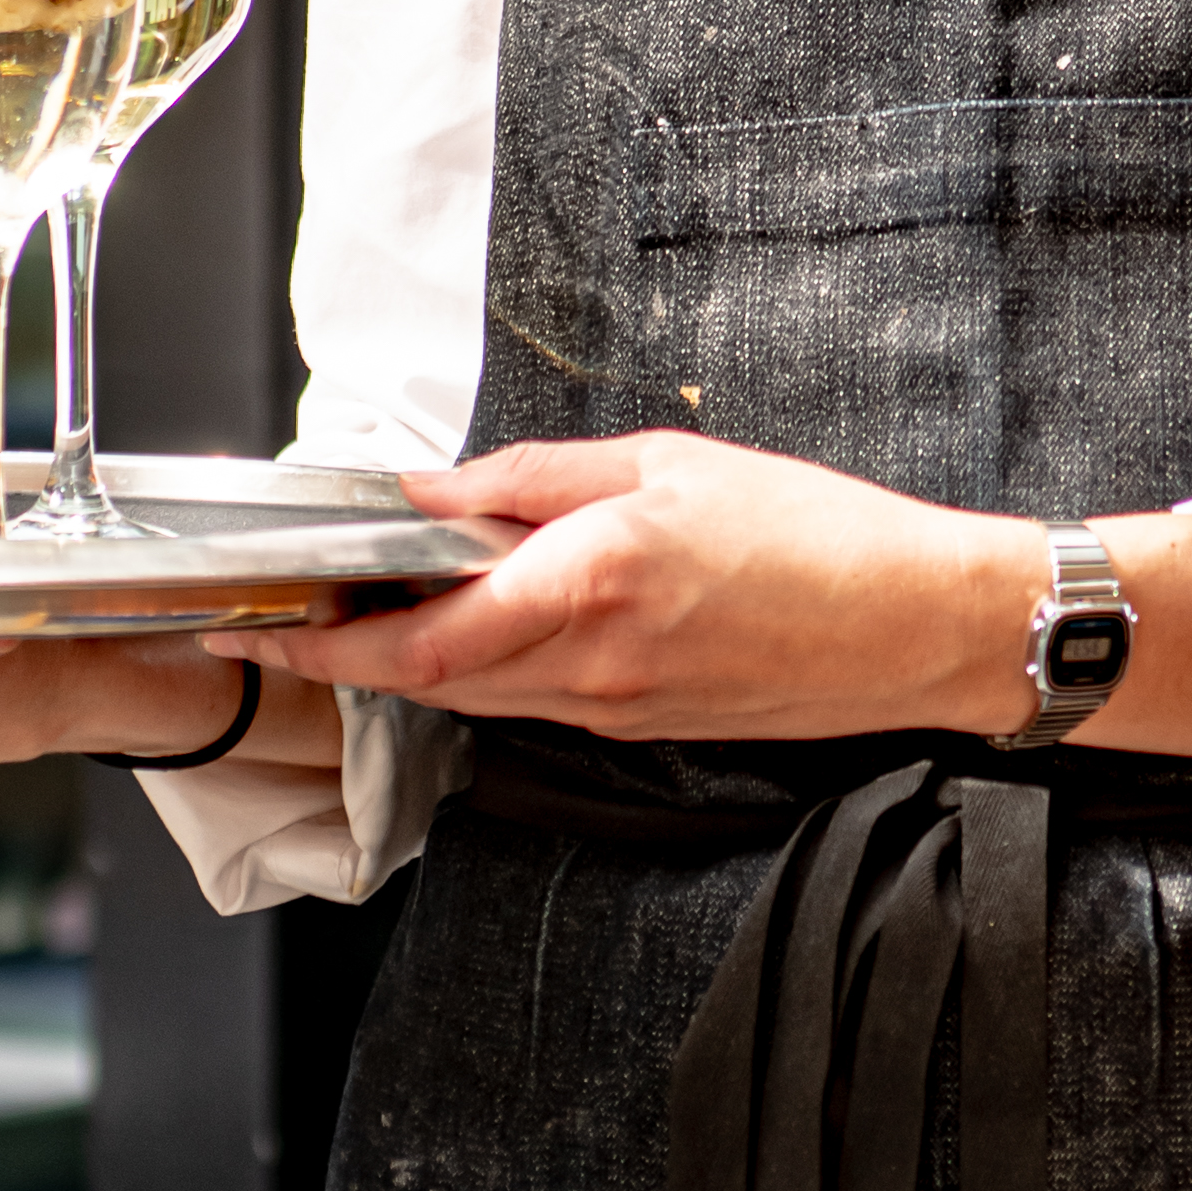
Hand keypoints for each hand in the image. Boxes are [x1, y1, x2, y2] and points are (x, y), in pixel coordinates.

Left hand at [236, 434, 1191, 766]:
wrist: (921, 626)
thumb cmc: (818, 533)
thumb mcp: (664, 463)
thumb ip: (532, 478)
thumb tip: (431, 491)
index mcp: (592, 581)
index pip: (424, 634)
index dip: (332, 644)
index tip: (271, 631)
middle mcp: (591, 664)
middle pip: (430, 681)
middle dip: (348, 660)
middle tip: (286, 628)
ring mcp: (616, 710)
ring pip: (475, 699)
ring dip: (410, 668)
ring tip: (359, 623)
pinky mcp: (641, 728)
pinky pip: (532, 705)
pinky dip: (481, 673)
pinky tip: (471, 633)